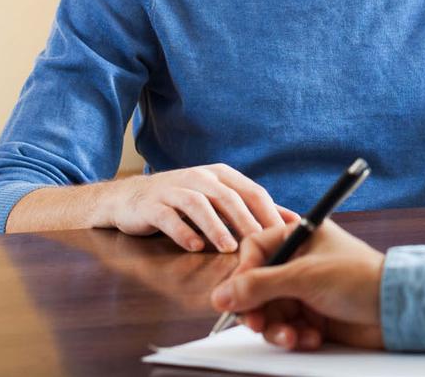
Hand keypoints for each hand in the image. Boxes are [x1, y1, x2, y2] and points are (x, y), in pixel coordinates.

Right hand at [97, 164, 297, 252]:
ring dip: (217, 228)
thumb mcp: (219, 198)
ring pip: (201, 206)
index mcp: (221, 175)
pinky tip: (195, 247)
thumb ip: (253, 209)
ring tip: (229, 248)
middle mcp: (201, 177)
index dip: (269, 212)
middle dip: (248, 222)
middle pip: (229, 198)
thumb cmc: (183, 201)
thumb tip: (293, 219)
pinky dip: (184, 232)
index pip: (252, 191)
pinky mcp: (153, 205)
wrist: (131, 198)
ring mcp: (175, 189)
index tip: (285, 236)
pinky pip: (170, 217)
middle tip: (262, 245)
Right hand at [210, 219, 385, 350]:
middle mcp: (300, 261)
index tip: (237, 297)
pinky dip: (294, 336)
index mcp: (300, 236)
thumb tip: (220, 295)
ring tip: (293, 337)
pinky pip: (287, 328)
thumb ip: (259, 286)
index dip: (242, 274)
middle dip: (258, 309)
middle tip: (258, 324)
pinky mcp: (313, 315)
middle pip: (257, 286)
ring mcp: (306, 289)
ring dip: (276, 328)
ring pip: (270, 312)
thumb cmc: (357, 278)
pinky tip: (310, 338)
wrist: (396, 309)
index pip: (255, 250)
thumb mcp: (304, 277)